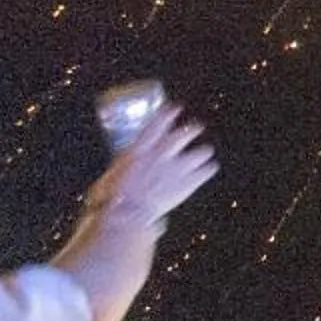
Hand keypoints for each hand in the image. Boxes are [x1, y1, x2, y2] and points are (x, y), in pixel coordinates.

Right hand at [88, 108, 216, 229]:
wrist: (129, 212)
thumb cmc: (114, 198)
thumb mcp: (113, 174)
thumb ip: (124, 168)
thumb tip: (120, 171)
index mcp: (141, 148)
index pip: (158, 122)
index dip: (169, 113)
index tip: (175, 108)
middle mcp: (162, 153)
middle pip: (185, 133)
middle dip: (192, 129)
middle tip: (195, 128)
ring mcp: (178, 167)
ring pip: (202, 151)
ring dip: (203, 151)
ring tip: (205, 152)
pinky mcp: (190, 182)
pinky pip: (207, 170)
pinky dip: (208, 169)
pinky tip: (208, 169)